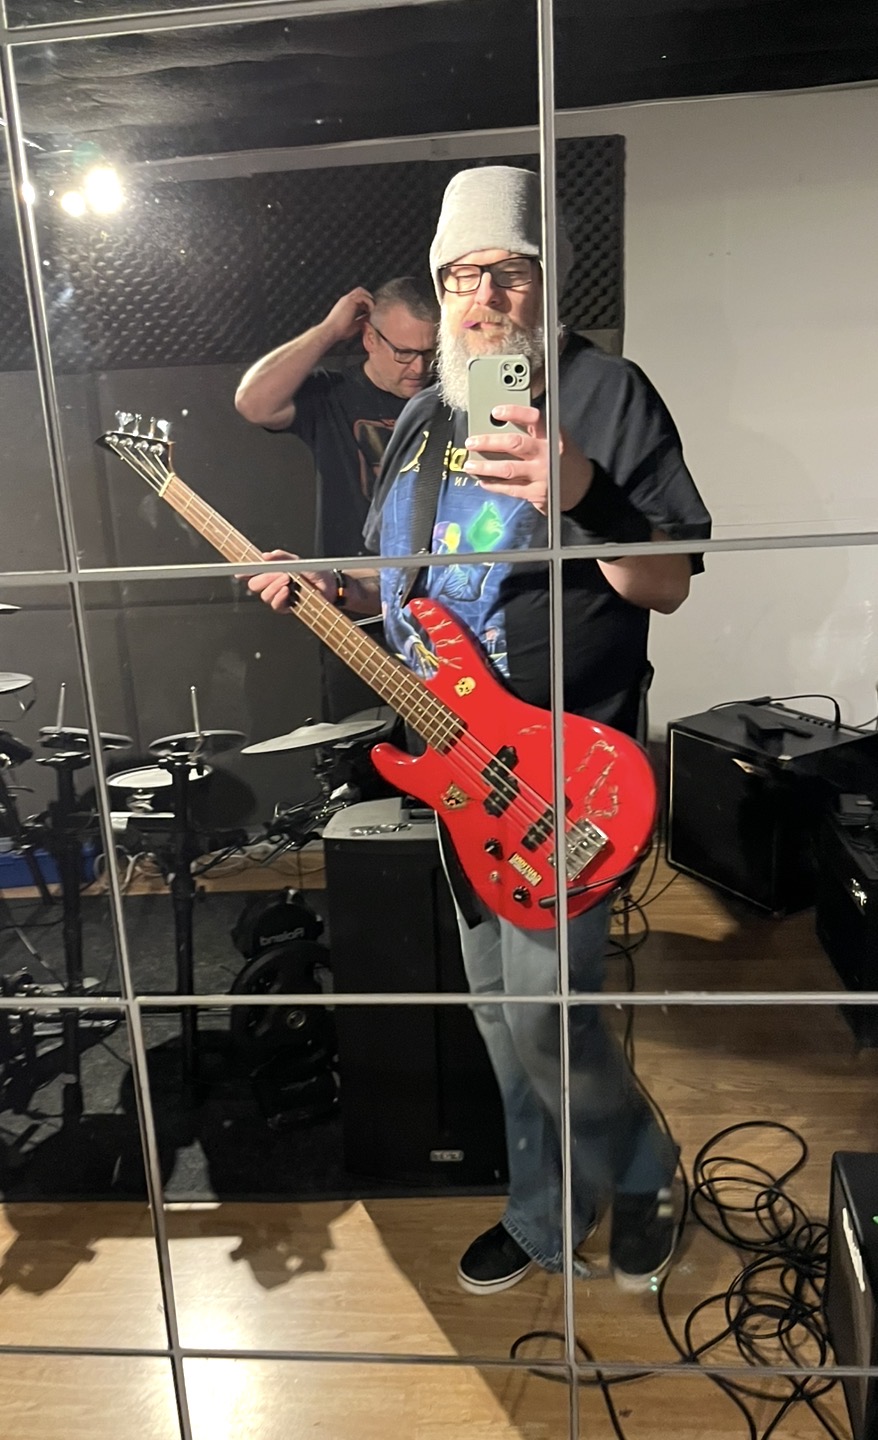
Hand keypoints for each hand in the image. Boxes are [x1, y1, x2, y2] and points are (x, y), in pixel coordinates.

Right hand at [242, 550, 337, 612]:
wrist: (329, 584)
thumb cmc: (315, 572)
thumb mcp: (297, 561)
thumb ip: (282, 557)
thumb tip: (266, 556)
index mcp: (273, 572)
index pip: (254, 572)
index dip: (244, 572)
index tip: (239, 571)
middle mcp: (274, 585)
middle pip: (255, 585)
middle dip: (263, 578)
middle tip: (277, 574)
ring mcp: (280, 596)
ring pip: (264, 596)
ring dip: (275, 586)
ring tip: (288, 580)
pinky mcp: (287, 607)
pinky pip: (275, 605)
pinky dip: (279, 597)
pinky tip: (286, 591)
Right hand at [323, 287, 373, 343]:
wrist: (330, 331)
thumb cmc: (340, 331)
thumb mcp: (355, 325)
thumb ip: (362, 320)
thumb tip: (370, 318)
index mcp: (346, 305)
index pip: (358, 297)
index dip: (366, 302)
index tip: (370, 312)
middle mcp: (346, 300)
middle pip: (360, 290)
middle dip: (368, 297)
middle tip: (374, 308)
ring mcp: (347, 299)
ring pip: (362, 291)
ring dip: (369, 298)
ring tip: (373, 309)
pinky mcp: (349, 301)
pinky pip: (363, 296)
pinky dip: (369, 302)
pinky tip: (371, 311)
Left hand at [463, 405, 592, 515]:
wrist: (582, 487)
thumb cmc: (562, 458)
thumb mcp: (555, 438)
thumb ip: (533, 431)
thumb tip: (498, 426)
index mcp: (552, 435)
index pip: (533, 418)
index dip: (514, 412)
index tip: (495, 411)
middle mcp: (547, 454)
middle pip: (514, 444)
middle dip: (489, 442)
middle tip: (472, 441)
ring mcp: (541, 475)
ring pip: (507, 469)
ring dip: (485, 467)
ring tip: (470, 465)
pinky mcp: (536, 493)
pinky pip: (509, 488)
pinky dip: (493, 485)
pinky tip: (483, 481)